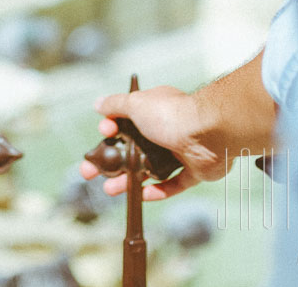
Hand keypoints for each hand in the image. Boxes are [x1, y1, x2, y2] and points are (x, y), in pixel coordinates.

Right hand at [80, 52, 275, 200]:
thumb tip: (98, 103)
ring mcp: (180, 151)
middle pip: (132, 149)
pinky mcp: (193, 170)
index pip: (125, 122)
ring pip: (149, 169)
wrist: (208, 134)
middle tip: (89, 173)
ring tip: (109, 189)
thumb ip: (116, 104)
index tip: (103, 134)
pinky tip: (141, 195)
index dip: (110, 130)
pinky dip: (157, 191)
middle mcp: (166, 129)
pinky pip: (172, 184)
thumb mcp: (136, 103)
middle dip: (109, 162)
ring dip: (128, 179)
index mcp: (153, 111)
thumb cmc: (172, 115)